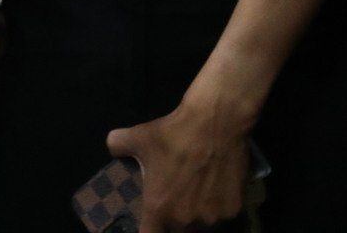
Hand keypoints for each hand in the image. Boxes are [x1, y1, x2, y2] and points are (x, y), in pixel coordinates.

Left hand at [106, 101, 252, 232]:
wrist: (215, 124)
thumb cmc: (172, 134)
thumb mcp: (136, 137)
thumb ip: (117, 145)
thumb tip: (112, 147)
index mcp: (159, 208)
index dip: (149, 230)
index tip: (150, 222)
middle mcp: (186, 220)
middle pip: (177, 230)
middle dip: (174, 219)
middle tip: (175, 199)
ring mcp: (212, 217)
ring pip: (201, 224)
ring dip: (197, 214)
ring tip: (197, 193)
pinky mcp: (234, 210)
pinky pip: (222, 215)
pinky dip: (217, 206)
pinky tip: (216, 188)